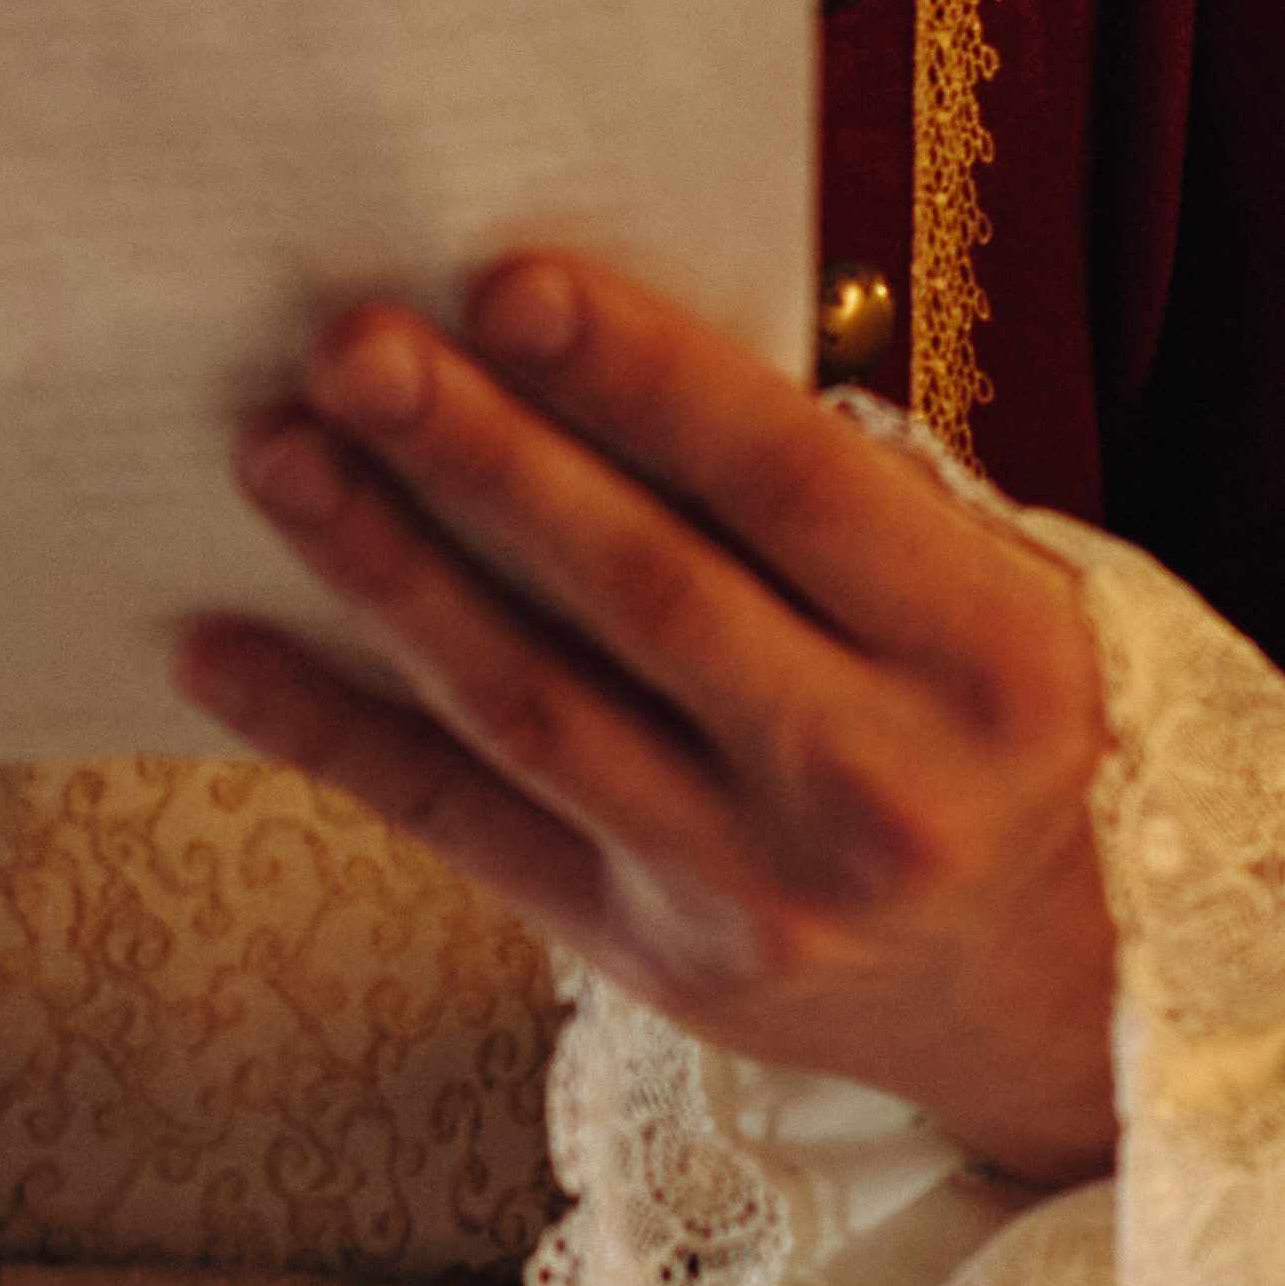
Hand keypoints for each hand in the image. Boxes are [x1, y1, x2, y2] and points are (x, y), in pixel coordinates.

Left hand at [179, 251, 1125, 1185]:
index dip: (643, 381)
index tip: (507, 284)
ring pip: (534, 707)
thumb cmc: (998, 738)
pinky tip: (224, 648)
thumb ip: (836, 501)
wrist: (1059, 1001)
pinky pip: (467, 827)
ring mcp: (757, 888)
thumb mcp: (997, 603)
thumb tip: (592, 348)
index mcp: (986, 658)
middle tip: (352, 347)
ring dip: (385, 571)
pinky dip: (337, 734)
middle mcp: (874, 781)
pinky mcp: (653, 960)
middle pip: (643, 592)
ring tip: (277, 453)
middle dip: (482, 457)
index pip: (792, 488)